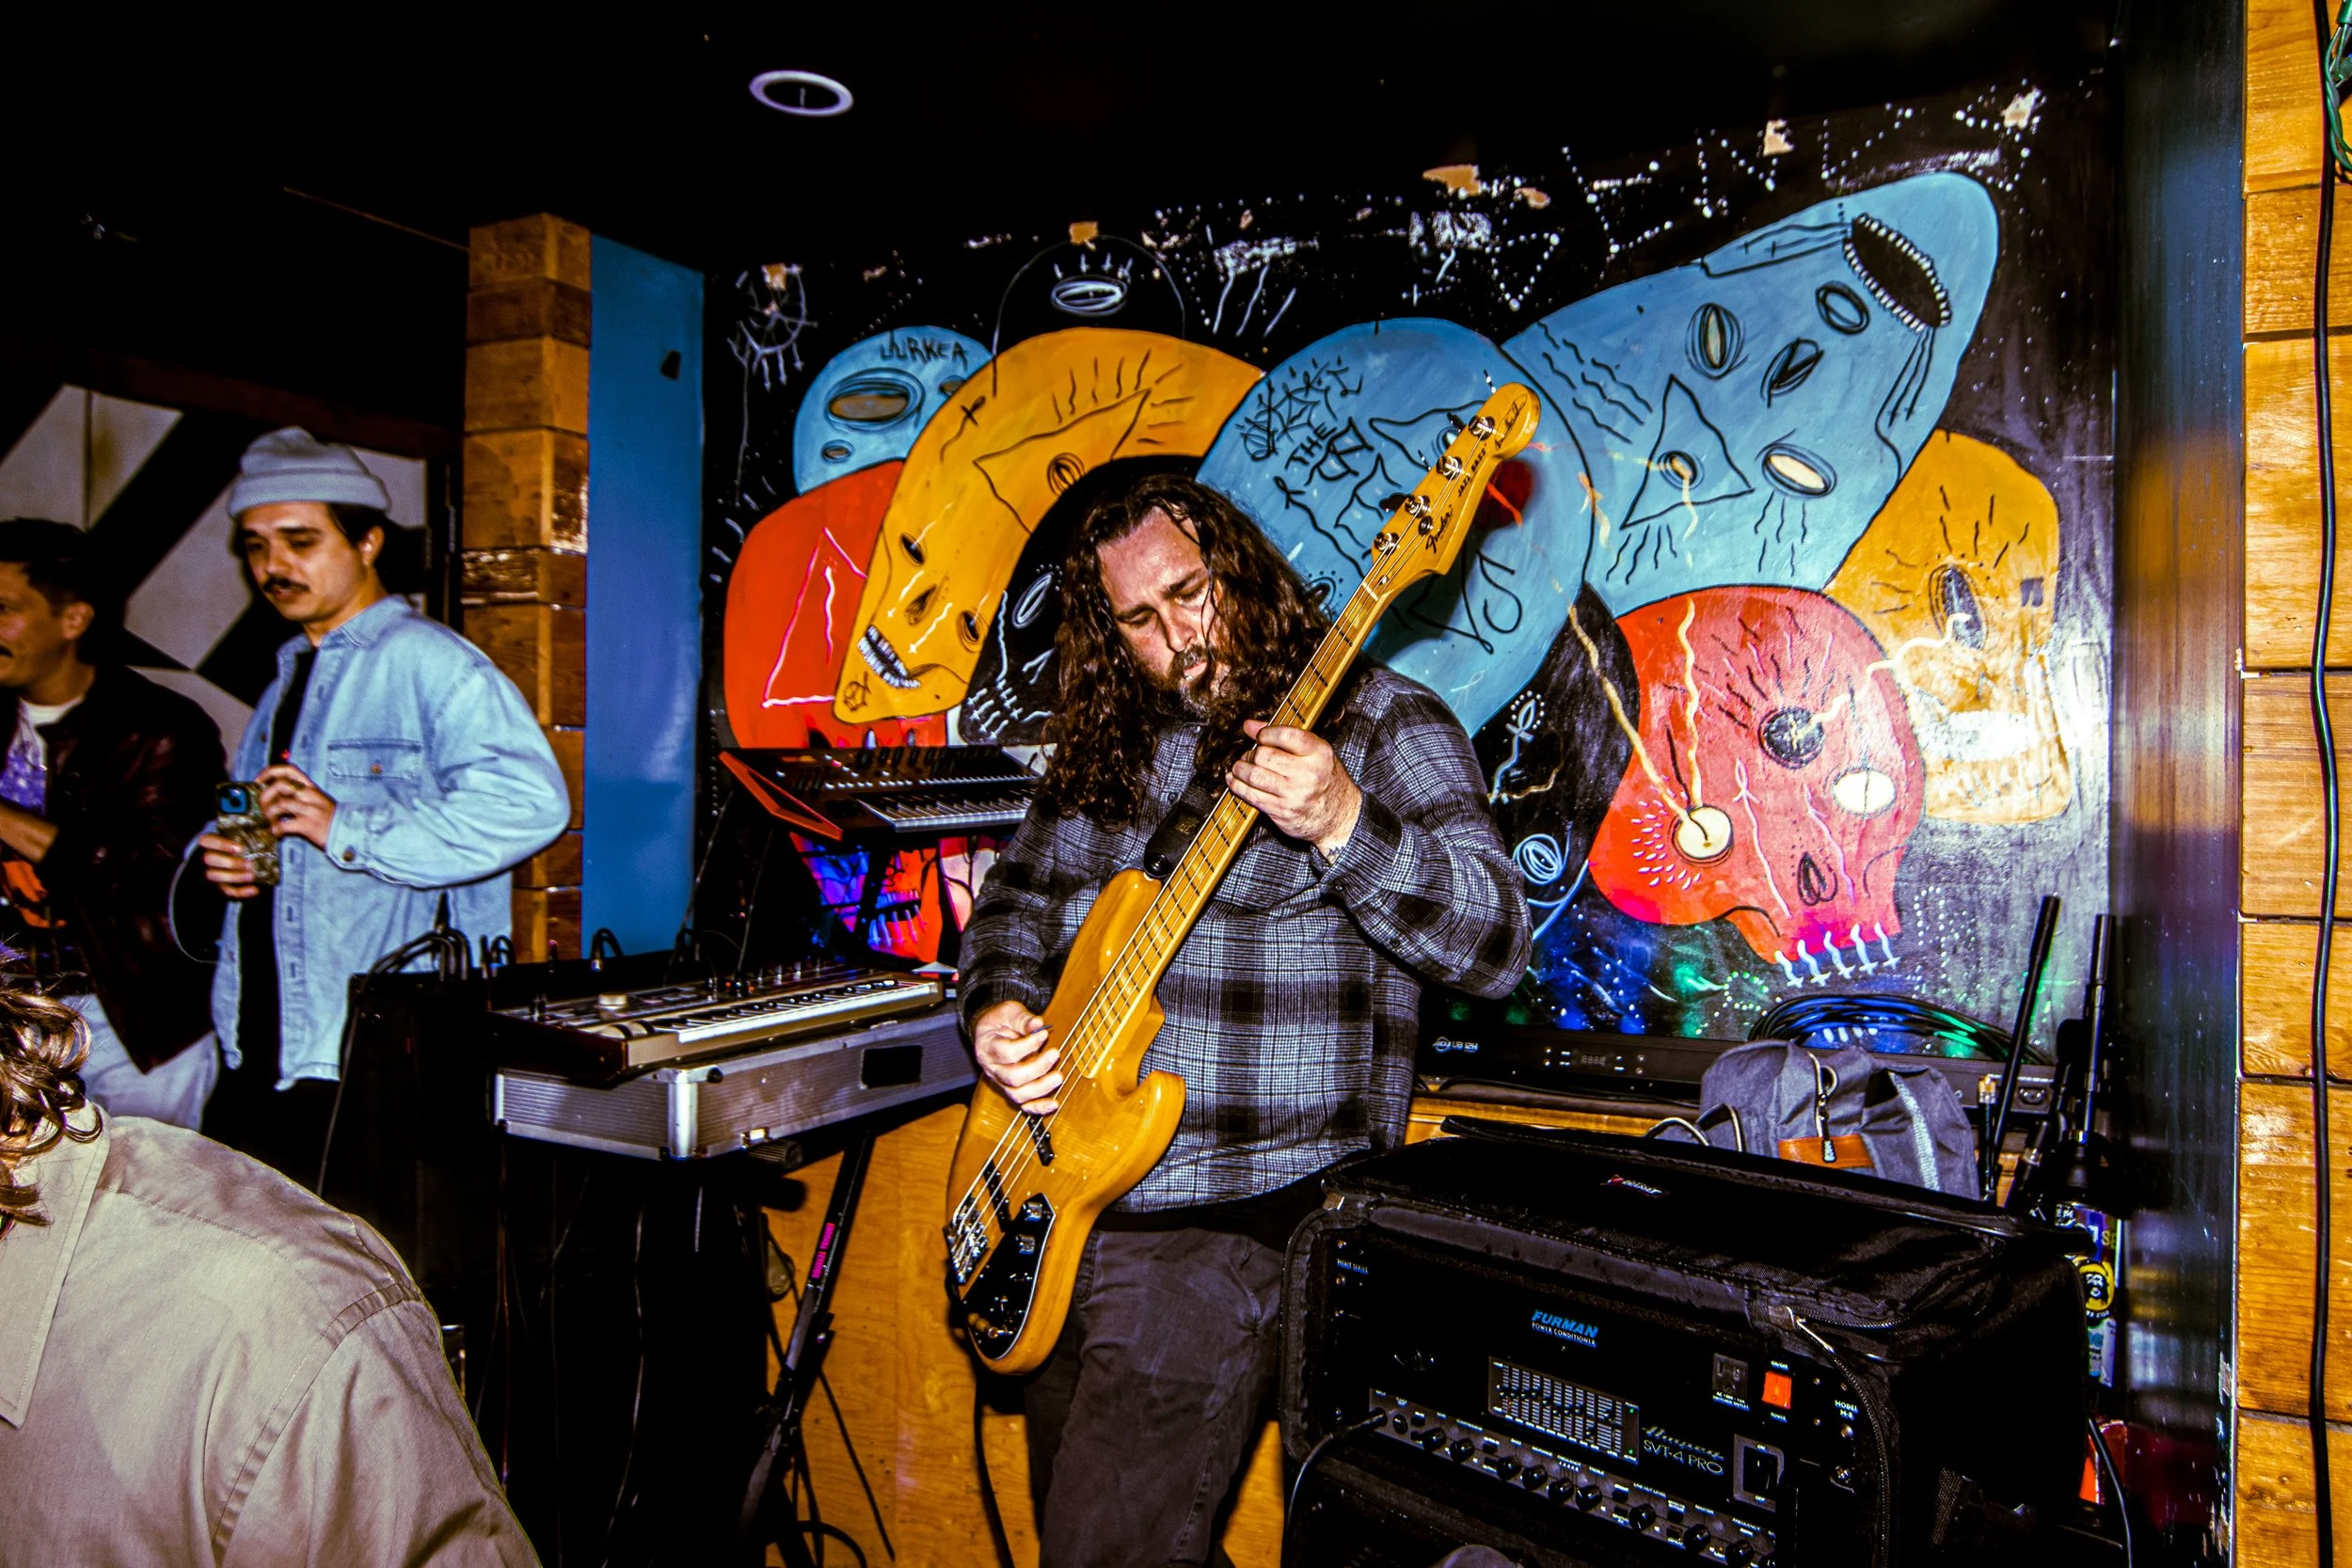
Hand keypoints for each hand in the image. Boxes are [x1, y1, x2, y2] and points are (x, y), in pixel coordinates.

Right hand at [198, 832, 261, 899]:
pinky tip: (255, 890)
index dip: (221, 844)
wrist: (244, 858)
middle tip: (249, 864)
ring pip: (214, 876)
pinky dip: (241, 892)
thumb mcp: (249, 834)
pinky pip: (227, 891)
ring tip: (252, 875)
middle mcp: (210, 857)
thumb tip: (275, 825)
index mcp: (213, 842)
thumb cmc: (245, 843)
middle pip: (209, 859)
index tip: (239, 848)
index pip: (207, 841)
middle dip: (229, 862)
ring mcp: (214, 872)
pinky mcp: (222, 886)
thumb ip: (256, 829)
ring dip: (234, 877)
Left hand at [257, 763, 337, 850]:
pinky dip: (276, 829)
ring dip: (269, 814)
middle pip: (280, 785)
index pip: (289, 770)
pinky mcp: (308, 825)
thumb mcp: (320, 801)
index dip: (270, 772)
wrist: (351, 833)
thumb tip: (277, 797)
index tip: (259, 780)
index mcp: (312, 788)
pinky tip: (278, 833)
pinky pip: (284, 824)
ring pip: (279, 803)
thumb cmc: (332, 819)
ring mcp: (309, 810)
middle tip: (263, 807)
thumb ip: (302, 796)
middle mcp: (310, 795)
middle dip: (265, 796)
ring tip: (270, 822)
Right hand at [972, 999, 1060, 1114]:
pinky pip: (1023, 1105)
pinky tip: (1053, 1103)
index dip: (1028, 1045)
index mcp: (988, 1047)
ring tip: (1058, 1076)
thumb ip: (1023, 1019)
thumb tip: (1038, 1024)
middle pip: (1013, 1077)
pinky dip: (1038, 1107)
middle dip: (1037, 1067)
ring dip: (1041, 1088)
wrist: (991, 1031)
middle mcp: (992, 1069)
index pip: (1008, 1052)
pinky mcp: (1011, 1090)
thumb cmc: (1001, 1021)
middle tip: (1055, 1053)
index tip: (1044, 1033)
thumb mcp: (1009, 1012)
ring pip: (1018, 1094)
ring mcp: (1001, 1082)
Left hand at [1227, 719, 1361, 855]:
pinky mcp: (1283, 811)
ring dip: (1240, 769)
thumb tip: (1250, 726)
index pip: (1285, 736)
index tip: (1261, 737)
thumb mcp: (1314, 753)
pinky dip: (1238, 786)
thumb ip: (1283, 737)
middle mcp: (1308, 774)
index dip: (1266, 733)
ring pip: (1254, 775)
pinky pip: (1252, 796)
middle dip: (1251, 753)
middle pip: (1264, 755)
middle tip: (1250, 755)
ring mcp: (1295, 795)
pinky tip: (1235, 781)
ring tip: (1240, 767)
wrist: (1339, 816)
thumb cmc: (1323, 778)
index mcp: (1319, 753)